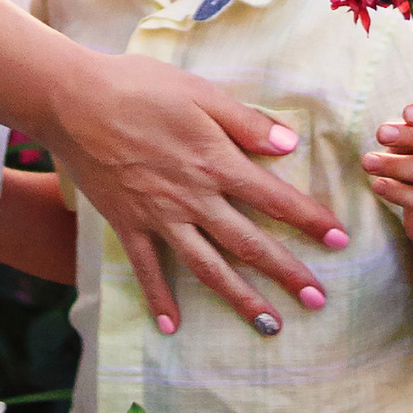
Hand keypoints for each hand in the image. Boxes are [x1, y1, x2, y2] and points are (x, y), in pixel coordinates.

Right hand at [40, 51, 349, 339]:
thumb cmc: (139, 86)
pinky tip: (172, 326)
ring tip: (270, 325)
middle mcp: (193, 198)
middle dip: (286, 273)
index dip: (309, 220)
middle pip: (248, 243)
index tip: (339, 240)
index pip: (274, 198)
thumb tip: (290, 146)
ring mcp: (159, 216)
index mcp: (215, 162)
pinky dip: (159, 299)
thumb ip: (245, 123)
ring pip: (207, 266)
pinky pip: (147, 269)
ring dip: (240, 298)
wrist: (73, 100)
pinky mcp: (127, 224)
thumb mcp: (201, 93)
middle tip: (318, 300)